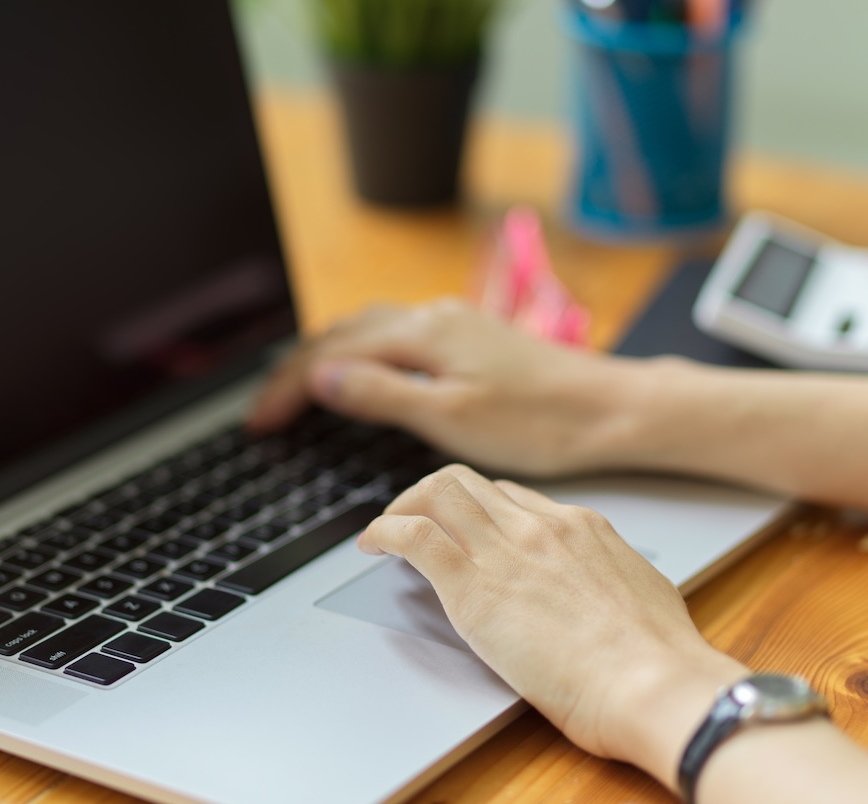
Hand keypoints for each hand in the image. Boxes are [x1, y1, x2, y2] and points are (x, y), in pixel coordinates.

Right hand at [247, 299, 648, 477]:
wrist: (609, 409)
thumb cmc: (538, 422)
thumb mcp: (450, 417)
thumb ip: (381, 394)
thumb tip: (321, 378)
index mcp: (422, 334)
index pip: (330, 354)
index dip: (287, 388)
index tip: (258, 422)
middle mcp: (433, 316)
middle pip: (341, 332)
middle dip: (295, 369)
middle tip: (265, 411)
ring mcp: (452, 322)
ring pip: (367, 329)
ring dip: (325, 356)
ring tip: (296, 390)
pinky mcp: (469, 336)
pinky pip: (394, 335)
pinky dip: (359, 353)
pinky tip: (360, 372)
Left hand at [357, 464, 745, 777]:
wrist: (655, 683)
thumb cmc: (659, 660)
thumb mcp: (641, 594)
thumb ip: (609, 581)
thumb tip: (601, 592)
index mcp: (581, 529)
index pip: (511, 497)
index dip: (477, 507)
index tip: (463, 524)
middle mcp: (539, 527)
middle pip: (467, 484)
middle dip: (430, 495)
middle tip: (412, 518)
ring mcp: (505, 551)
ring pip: (437, 495)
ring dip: (402, 507)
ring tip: (386, 530)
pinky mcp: (473, 588)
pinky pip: (414, 538)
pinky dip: (385, 532)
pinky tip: (373, 545)